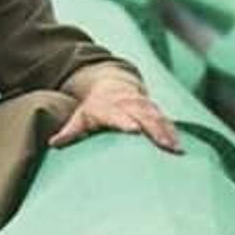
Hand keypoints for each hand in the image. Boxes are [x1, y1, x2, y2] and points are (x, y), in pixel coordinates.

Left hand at [48, 78, 181, 153]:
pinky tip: (180, 148)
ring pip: (158, 119)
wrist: (112, 84)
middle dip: (154, 129)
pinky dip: (173, 133)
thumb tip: (53, 143)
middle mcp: (129, 105)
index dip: (125, 121)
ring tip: (176, 149)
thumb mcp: (81, 116)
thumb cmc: (94, 107)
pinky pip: (166, 122)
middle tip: (164, 145)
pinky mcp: (155, 111)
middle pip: (143, 116)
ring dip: (167, 133)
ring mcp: (144, 107)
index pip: (117, 114)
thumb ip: (70, 130)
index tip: (134, 130)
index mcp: (109, 106)